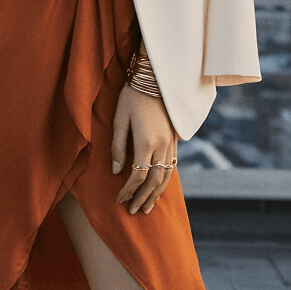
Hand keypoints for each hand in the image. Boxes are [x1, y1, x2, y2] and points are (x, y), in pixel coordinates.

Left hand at [111, 84, 177, 214]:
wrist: (156, 78)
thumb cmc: (132, 96)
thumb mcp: (119, 119)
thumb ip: (117, 147)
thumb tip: (115, 171)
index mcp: (145, 142)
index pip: (138, 176)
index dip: (128, 190)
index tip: (119, 199)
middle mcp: (161, 145)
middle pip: (154, 180)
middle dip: (142, 198)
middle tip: (133, 211)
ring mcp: (171, 143)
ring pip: (166, 176)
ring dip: (156, 194)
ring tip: (147, 207)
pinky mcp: (175, 139)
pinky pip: (172, 166)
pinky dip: (165, 180)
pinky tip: (158, 188)